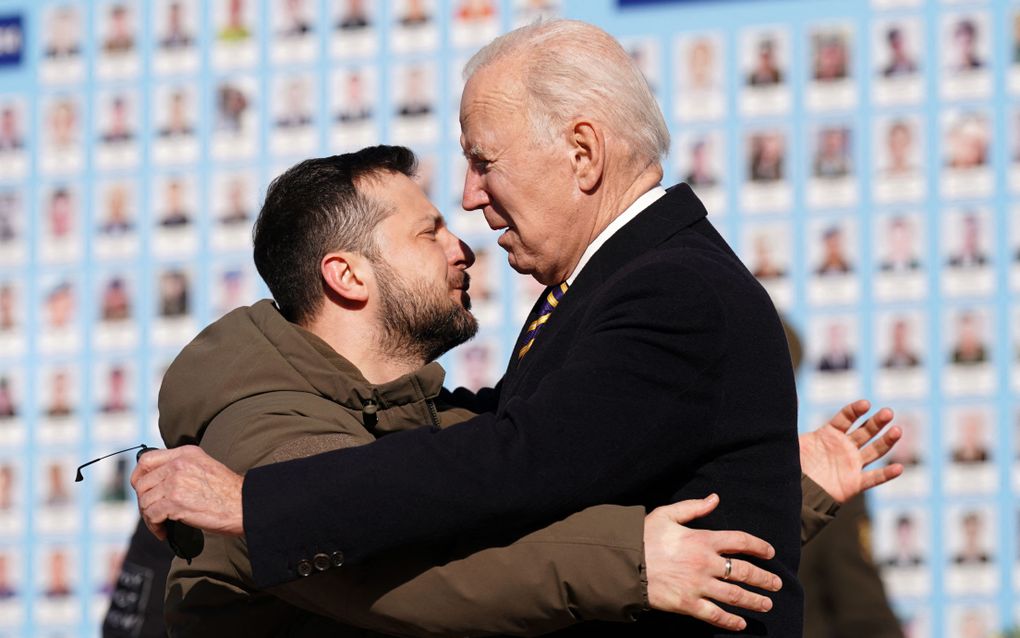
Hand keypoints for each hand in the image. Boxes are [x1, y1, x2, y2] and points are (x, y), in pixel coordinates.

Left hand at [131, 445, 244, 539]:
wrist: (244, 505)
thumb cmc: (229, 493)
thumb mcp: (206, 467)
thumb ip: (184, 468)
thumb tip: (160, 482)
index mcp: (186, 453)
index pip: (147, 460)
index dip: (139, 477)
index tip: (141, 490)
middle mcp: (178, 464)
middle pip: (142, 482)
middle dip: (144, 501)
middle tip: (152, 513)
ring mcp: (175, 481)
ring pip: (145, 500)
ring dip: (149, 517)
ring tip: (160, 525)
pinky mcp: (175, 501)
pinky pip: (152, 515)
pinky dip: (155, 527)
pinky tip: (164, 532)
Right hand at [644, 494, 780, 631]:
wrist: (623, 562)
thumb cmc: (643, 536)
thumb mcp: (667, 514)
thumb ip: (694, 507)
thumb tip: (715, 498)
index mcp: (702, 539)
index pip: (740, 541)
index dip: (759, 546)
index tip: (770, 553)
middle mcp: (705, 563)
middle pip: (744, 572)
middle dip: (765, 578)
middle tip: (777, 584)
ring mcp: (698, 585)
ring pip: (735, 596)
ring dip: (754, 601)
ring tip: (767, 604)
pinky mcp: (688, 604)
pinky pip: (715, 615)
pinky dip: (730, 621)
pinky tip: (741, 623)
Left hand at [799, 399, 902, 503]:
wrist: (794, 491)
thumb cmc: (793, 465)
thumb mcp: (793, 442)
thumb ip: (792, 426)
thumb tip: (782, 408)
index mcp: (829, 434)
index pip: (846, 418)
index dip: (856, 410)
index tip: (865, 404)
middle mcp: (844, 447)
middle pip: (865, 431)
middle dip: (877, 422)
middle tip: (888, 412)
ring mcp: (851, 464)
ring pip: (874, 451)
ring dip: (886, 441)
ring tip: (897, 430)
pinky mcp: (854, 483)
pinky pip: (873, 478)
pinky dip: (886, 475)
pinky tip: (899, 468)